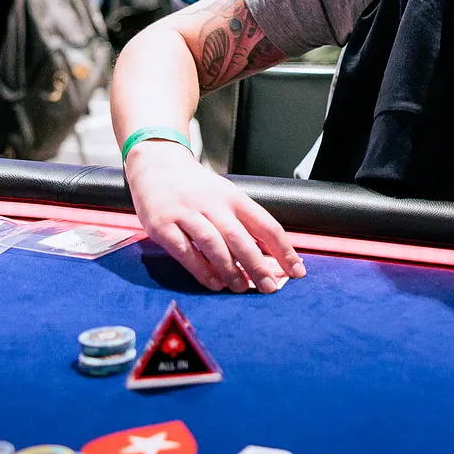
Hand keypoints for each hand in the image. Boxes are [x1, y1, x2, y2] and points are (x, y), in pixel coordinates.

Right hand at [124, 141, 305, 292]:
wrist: (157, 165)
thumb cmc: (197, 189)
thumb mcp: (226, 196)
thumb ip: (244, 222)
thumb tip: (270, 256)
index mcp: (234, 197)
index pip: (266, 224)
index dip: (284, 249)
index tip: (297, 270)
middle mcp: (212, 204)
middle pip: (240, 237)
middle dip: (257, 265)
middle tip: (269, 287)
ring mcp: (186, 214)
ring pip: (213, 244)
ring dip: (229, 269)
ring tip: (241, 287)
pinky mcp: (162, 225)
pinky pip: (184, 251)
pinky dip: (201, 270)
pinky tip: (214, 283)